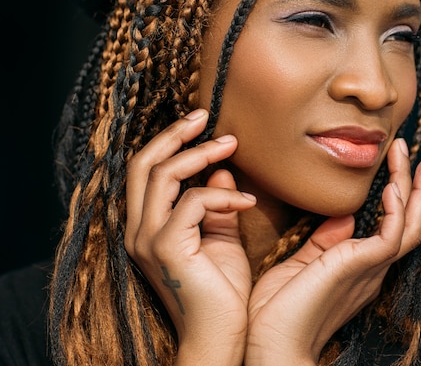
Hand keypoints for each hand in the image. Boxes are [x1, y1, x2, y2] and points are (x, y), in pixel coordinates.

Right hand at [124, 109, 255, 365]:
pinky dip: (223, 196)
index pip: (146, 173)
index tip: (204, 127)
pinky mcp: (166, 248)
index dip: (171, 143)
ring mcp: (148, 239)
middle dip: (174, 134)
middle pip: (143, 164)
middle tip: (205, 115)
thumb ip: (218, 208)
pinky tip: (249, 203)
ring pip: (162, 174)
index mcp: (148, 227)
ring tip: (232, 146)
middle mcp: (139, 230)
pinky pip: (193, 202)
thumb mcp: (221, 241)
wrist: (220, 337)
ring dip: (200, 154)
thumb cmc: (223, 294)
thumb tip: (223, 174)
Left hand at [245, 138, 420, 364]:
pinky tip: (391, 188)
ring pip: (409, 225)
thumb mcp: (299, 266)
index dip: (398, 198)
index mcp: (358, 267)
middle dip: (416, 187)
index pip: (389, 228)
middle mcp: (371, 268)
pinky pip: (391, 235)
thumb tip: (344, 216)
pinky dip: (396, 210)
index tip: (395, 169)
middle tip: (417, 153)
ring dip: (412, 187)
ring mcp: (370, 269)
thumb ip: (321, 243)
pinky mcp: (361, 269)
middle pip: (409, 223)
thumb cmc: (276, 313)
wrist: (271, 346)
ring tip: (406, 153)